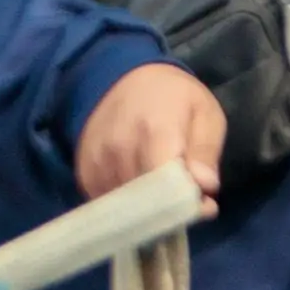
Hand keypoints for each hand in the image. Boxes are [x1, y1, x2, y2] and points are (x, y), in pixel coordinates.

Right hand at [73, 61, 223, 213]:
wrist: (119, 79)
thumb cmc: (171, 97)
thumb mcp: (204, 113)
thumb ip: (205, 151)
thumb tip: (205, 186)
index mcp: (155, 130)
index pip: (165, 183)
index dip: (186, 200)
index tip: (204, 205)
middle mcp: (119, 149)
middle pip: (146, 201)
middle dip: (171, 208)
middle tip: (185, 199)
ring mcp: (98, 163)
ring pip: (126, 208)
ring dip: (148, 210)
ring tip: (162, 193)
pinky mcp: (84, 174)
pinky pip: (107, 204)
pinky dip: (126, 206)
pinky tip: (138, 189)